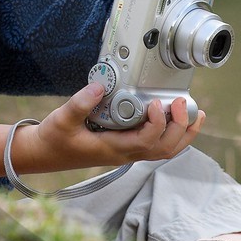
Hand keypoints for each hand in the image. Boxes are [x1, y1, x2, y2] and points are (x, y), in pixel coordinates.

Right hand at [18, 82, 205, 171]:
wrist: (45, 154)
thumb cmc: (54, 140)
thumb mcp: (62, 119)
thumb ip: (80, 104)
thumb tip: (100, 86)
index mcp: (114, 149)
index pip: (147, 142)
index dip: (158, 123)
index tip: (157, 103)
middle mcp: (126, 154)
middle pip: (165, 150)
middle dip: (180, 128)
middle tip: (181, 102)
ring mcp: (127, 152)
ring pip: (165, 151)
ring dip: (183, 134)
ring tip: (196, 114)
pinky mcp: (126, 146)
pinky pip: (157, 145)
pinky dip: (172, 134)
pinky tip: (176, 119)